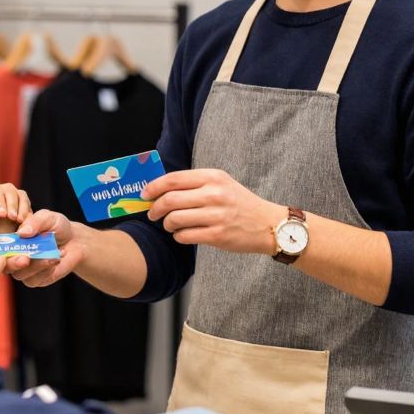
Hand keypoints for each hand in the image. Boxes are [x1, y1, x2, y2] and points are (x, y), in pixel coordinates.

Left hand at [0, 182, 32, 234]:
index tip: (2, 215)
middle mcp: (5, 189)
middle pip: (10, 191)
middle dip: (12, 205)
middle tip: (12, 218)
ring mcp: (17, 195)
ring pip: (22, 197)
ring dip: (22, 209)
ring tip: (19, 221)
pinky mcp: (26, 203)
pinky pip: (29, 206)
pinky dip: (28, 214)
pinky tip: (25, 223)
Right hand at [5, 209, 84, 287]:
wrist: (75, 240)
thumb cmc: (57, 226)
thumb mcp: (47, 217)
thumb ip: (35, 222)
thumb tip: (21, 233)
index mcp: (11, 241)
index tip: (5, 251)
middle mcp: (13, 256)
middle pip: (5, 265)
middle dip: (14, 263)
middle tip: (26, 258)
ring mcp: (24, 269)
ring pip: (21, 274)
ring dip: (37, 265)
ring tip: (54, 254)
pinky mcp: (36, 279)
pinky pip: (35, 280)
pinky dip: (46, 270)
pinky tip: (56, 259)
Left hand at [144, 169, 283, 253]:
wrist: (268, 224)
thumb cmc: (240, 203)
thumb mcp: (221, 183)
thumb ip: (195, 184)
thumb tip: (161, 189)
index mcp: (213, 177)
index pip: (173, 179)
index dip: (154, 187)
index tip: (145, 195)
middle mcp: (214, 194)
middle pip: (169, 200)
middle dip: (155, 209)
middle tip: (153, 214)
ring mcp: (216, 215)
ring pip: (174, 219)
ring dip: (167, 224)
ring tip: (171, 225)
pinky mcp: (217, 235)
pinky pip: (185, 236)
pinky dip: (178, 237)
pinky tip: (183, 235)